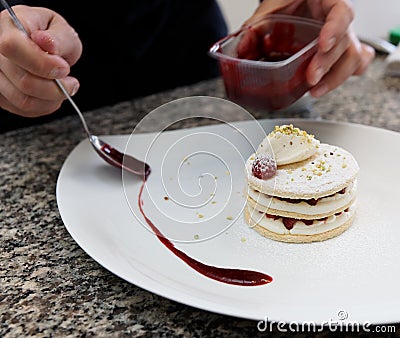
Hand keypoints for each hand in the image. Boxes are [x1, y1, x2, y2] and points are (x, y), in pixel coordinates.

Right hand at [0, 5, 81, 116]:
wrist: (42, 44)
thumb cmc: (50, 34)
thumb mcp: (62, 29)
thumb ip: (58, 38)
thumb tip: (48, 44)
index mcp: (8, 26)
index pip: (13, 47)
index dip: (42, 64)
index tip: (64, 68)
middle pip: (23, 81)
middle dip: (56, 87)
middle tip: (71, 82)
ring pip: (24, 100)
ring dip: (52, 99)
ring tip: (64, 88)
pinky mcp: (2, 94)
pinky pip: (24, 110)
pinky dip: (45, 106)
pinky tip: (53, 95)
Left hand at [244, 0, 374, 97]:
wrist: (291, 1)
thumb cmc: (286, 1)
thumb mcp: (270, 8)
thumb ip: (256, 26)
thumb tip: (241, 47)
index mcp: (327, 0)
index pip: (342, 12)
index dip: (335, 29)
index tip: (322, 44)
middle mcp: (338, 19)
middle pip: (347, 41)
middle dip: (328, 63)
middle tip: (311, 78)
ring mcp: (341, 36)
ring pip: (353, 57)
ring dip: (335, 78)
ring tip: (316, 90)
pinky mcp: (338, 50)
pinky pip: (356, 63)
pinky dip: (343, 75)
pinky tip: (326, 84)